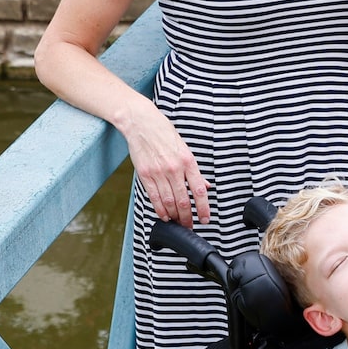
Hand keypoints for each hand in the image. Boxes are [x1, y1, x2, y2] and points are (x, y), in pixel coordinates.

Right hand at [120, 106, 207, 222]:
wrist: (141, 123)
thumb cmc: (164, 134)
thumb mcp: (185, 149)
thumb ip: (194, 170)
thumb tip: (205, 186)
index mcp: (188, 161)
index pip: (199, 190)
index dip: (203, 208)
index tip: (205, 219)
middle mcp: (175, 168)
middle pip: (183, 200)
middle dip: (188, 217)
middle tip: (189, 225)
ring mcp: (159, 172)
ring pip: (169, 201)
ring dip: (174, 215)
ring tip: (178, 222)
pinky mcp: (145, 174)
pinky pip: (154, 197)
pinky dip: (160, 209)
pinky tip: (164, 215)